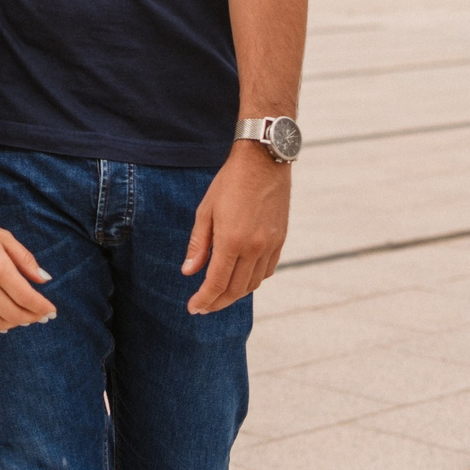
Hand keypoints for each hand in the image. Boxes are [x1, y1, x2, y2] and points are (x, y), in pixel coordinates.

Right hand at [0, 215, 55, 334]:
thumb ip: (26, 259)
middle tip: (39, 316)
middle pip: (15, 314)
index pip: (27, 298)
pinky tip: (0, 323)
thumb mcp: (3, 238)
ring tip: (21, 318)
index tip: (51, 311)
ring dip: (14, 324)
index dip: (42, 308)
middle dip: (32, 318)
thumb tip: (44, 279)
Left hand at [181, 141, 290, 313]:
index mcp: (232, 240)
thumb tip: (188, 272)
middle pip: (236, 290)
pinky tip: (241, 278)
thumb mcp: (206, 210)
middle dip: (217, 302)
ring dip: (236, 294)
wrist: (264, 161)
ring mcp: (270, 245)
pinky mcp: (280, 240)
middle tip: (203, 307)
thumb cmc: (230, 182)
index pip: (217, 283)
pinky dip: (253, 280)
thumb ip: (198, 244)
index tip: (193, 308)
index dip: (204, 300)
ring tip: (220, 295)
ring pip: (253, 284)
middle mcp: (254, 247)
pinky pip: (267, 271)